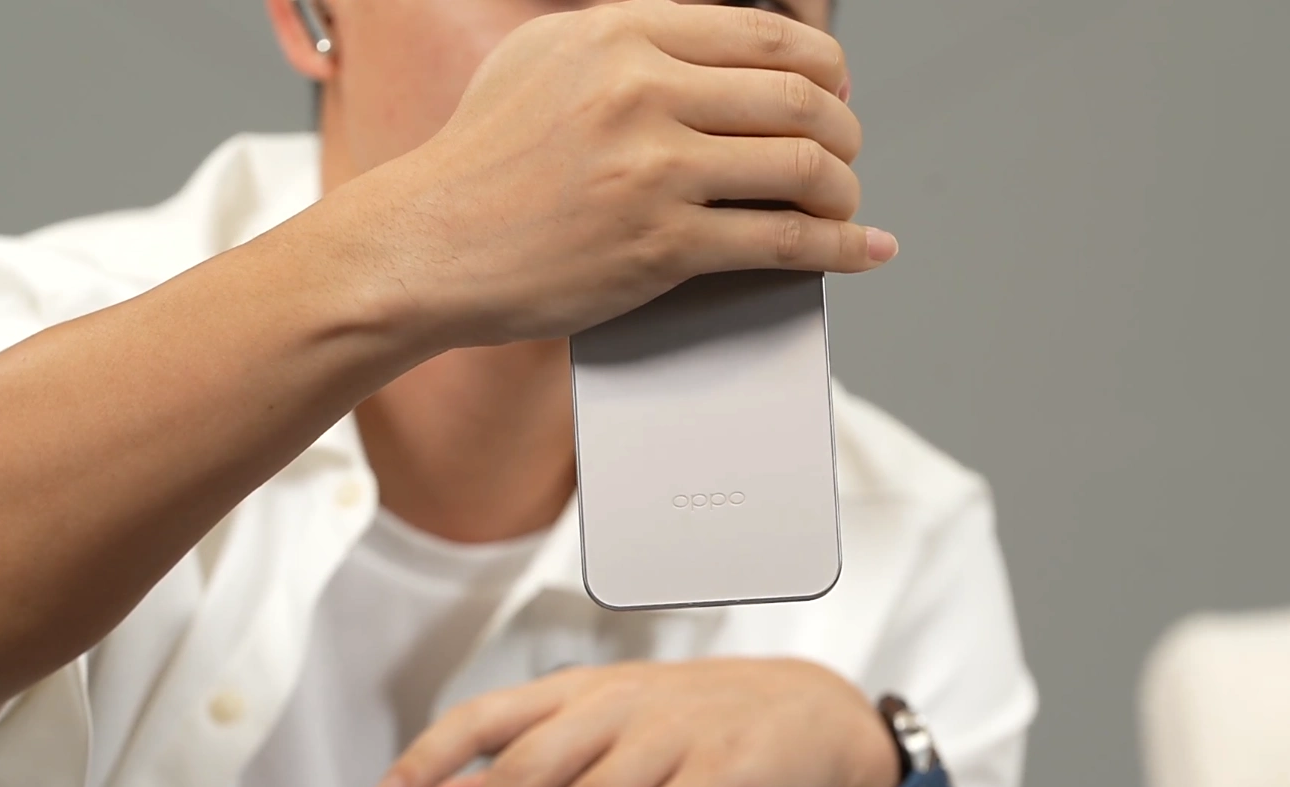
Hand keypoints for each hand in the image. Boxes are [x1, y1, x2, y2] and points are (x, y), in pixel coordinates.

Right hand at [305, 0, 895, 350]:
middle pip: (798, 96)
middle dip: (844, 127)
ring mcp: (654, 169)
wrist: (427, 245)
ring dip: (845, 188)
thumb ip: (624, 39)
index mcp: (620, 33)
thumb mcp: (542, 59)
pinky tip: (862, 251)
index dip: (825, 64)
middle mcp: (642, 90)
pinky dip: (839, 248)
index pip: (766, 33)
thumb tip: (707, 45)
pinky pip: (782, 241)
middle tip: (847, 150)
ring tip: (846, 203)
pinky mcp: (660, 245)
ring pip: (802, 166)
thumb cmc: (479, 159)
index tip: (837, 90)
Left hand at [374, 659, 900, 786]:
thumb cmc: (693, 723)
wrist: (807, 709)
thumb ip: (533, 758)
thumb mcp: (610, 726)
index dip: (427, 760)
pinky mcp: (724, 770)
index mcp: (582, 692)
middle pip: (528, 769)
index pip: (485, 717)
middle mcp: (619, 707)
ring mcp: (673, 736)